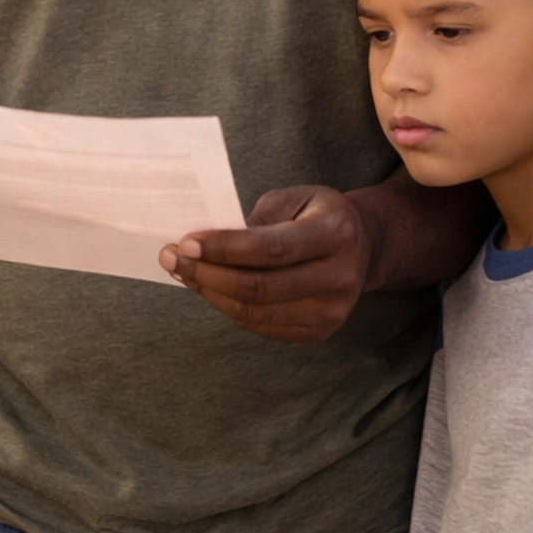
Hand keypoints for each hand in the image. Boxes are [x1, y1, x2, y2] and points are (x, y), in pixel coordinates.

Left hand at [158, 185, 371, 342]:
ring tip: (182, 273)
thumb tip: (202, 244)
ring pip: (255, 313)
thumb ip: (253, 221)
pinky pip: (260, 326)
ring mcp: (331, 312)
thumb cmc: (316, 215)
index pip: (271, 248)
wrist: (361, 246)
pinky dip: (227, 307)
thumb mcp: (292, 200)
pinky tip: (208, 288)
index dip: (224, 249)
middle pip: (259, 287)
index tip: (185, 242)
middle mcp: (340, 277)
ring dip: (210, 293)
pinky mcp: (318, 332)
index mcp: (336, 233)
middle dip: (206, 274)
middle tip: (171, 258)